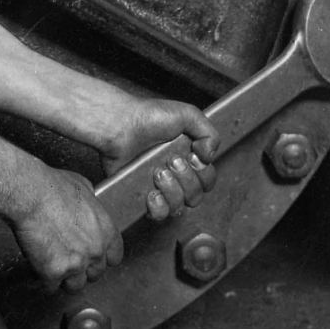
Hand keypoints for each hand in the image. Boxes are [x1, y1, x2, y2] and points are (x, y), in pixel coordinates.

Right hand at [12, 167, 124, 293]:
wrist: (29, 194)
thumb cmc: (51, 187)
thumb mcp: (81, 186)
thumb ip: (90, 203)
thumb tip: (88, 203)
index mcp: (106, 231)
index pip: (115, 257)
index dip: (103, 257)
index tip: (94, 257)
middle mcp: (95, 251)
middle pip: (95, 274)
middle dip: (83, 269)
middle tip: (69, 259)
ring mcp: (75, 265)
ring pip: (75, 286)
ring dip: (65, 279)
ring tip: (54, 267)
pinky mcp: (54, 273)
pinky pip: (51, 287)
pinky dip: (44, 280)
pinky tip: (39, 269)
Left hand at [99, 96, 218, 222]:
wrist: (119, 124)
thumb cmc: (148, 116)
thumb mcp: (187, 114)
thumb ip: (209, 133)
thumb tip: (210, 157)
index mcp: (187, 158)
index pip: (207, 179)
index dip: (204, 173)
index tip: (192, 156)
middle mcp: (175, 174)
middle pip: (196, 195)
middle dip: (187, 179)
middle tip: (171, 161)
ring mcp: (158, 186)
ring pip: (179, 206)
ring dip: (172, 190)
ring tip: (158, 172)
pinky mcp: (141, 195)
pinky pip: (158, 214)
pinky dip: (159, 207)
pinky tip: (152, 192)